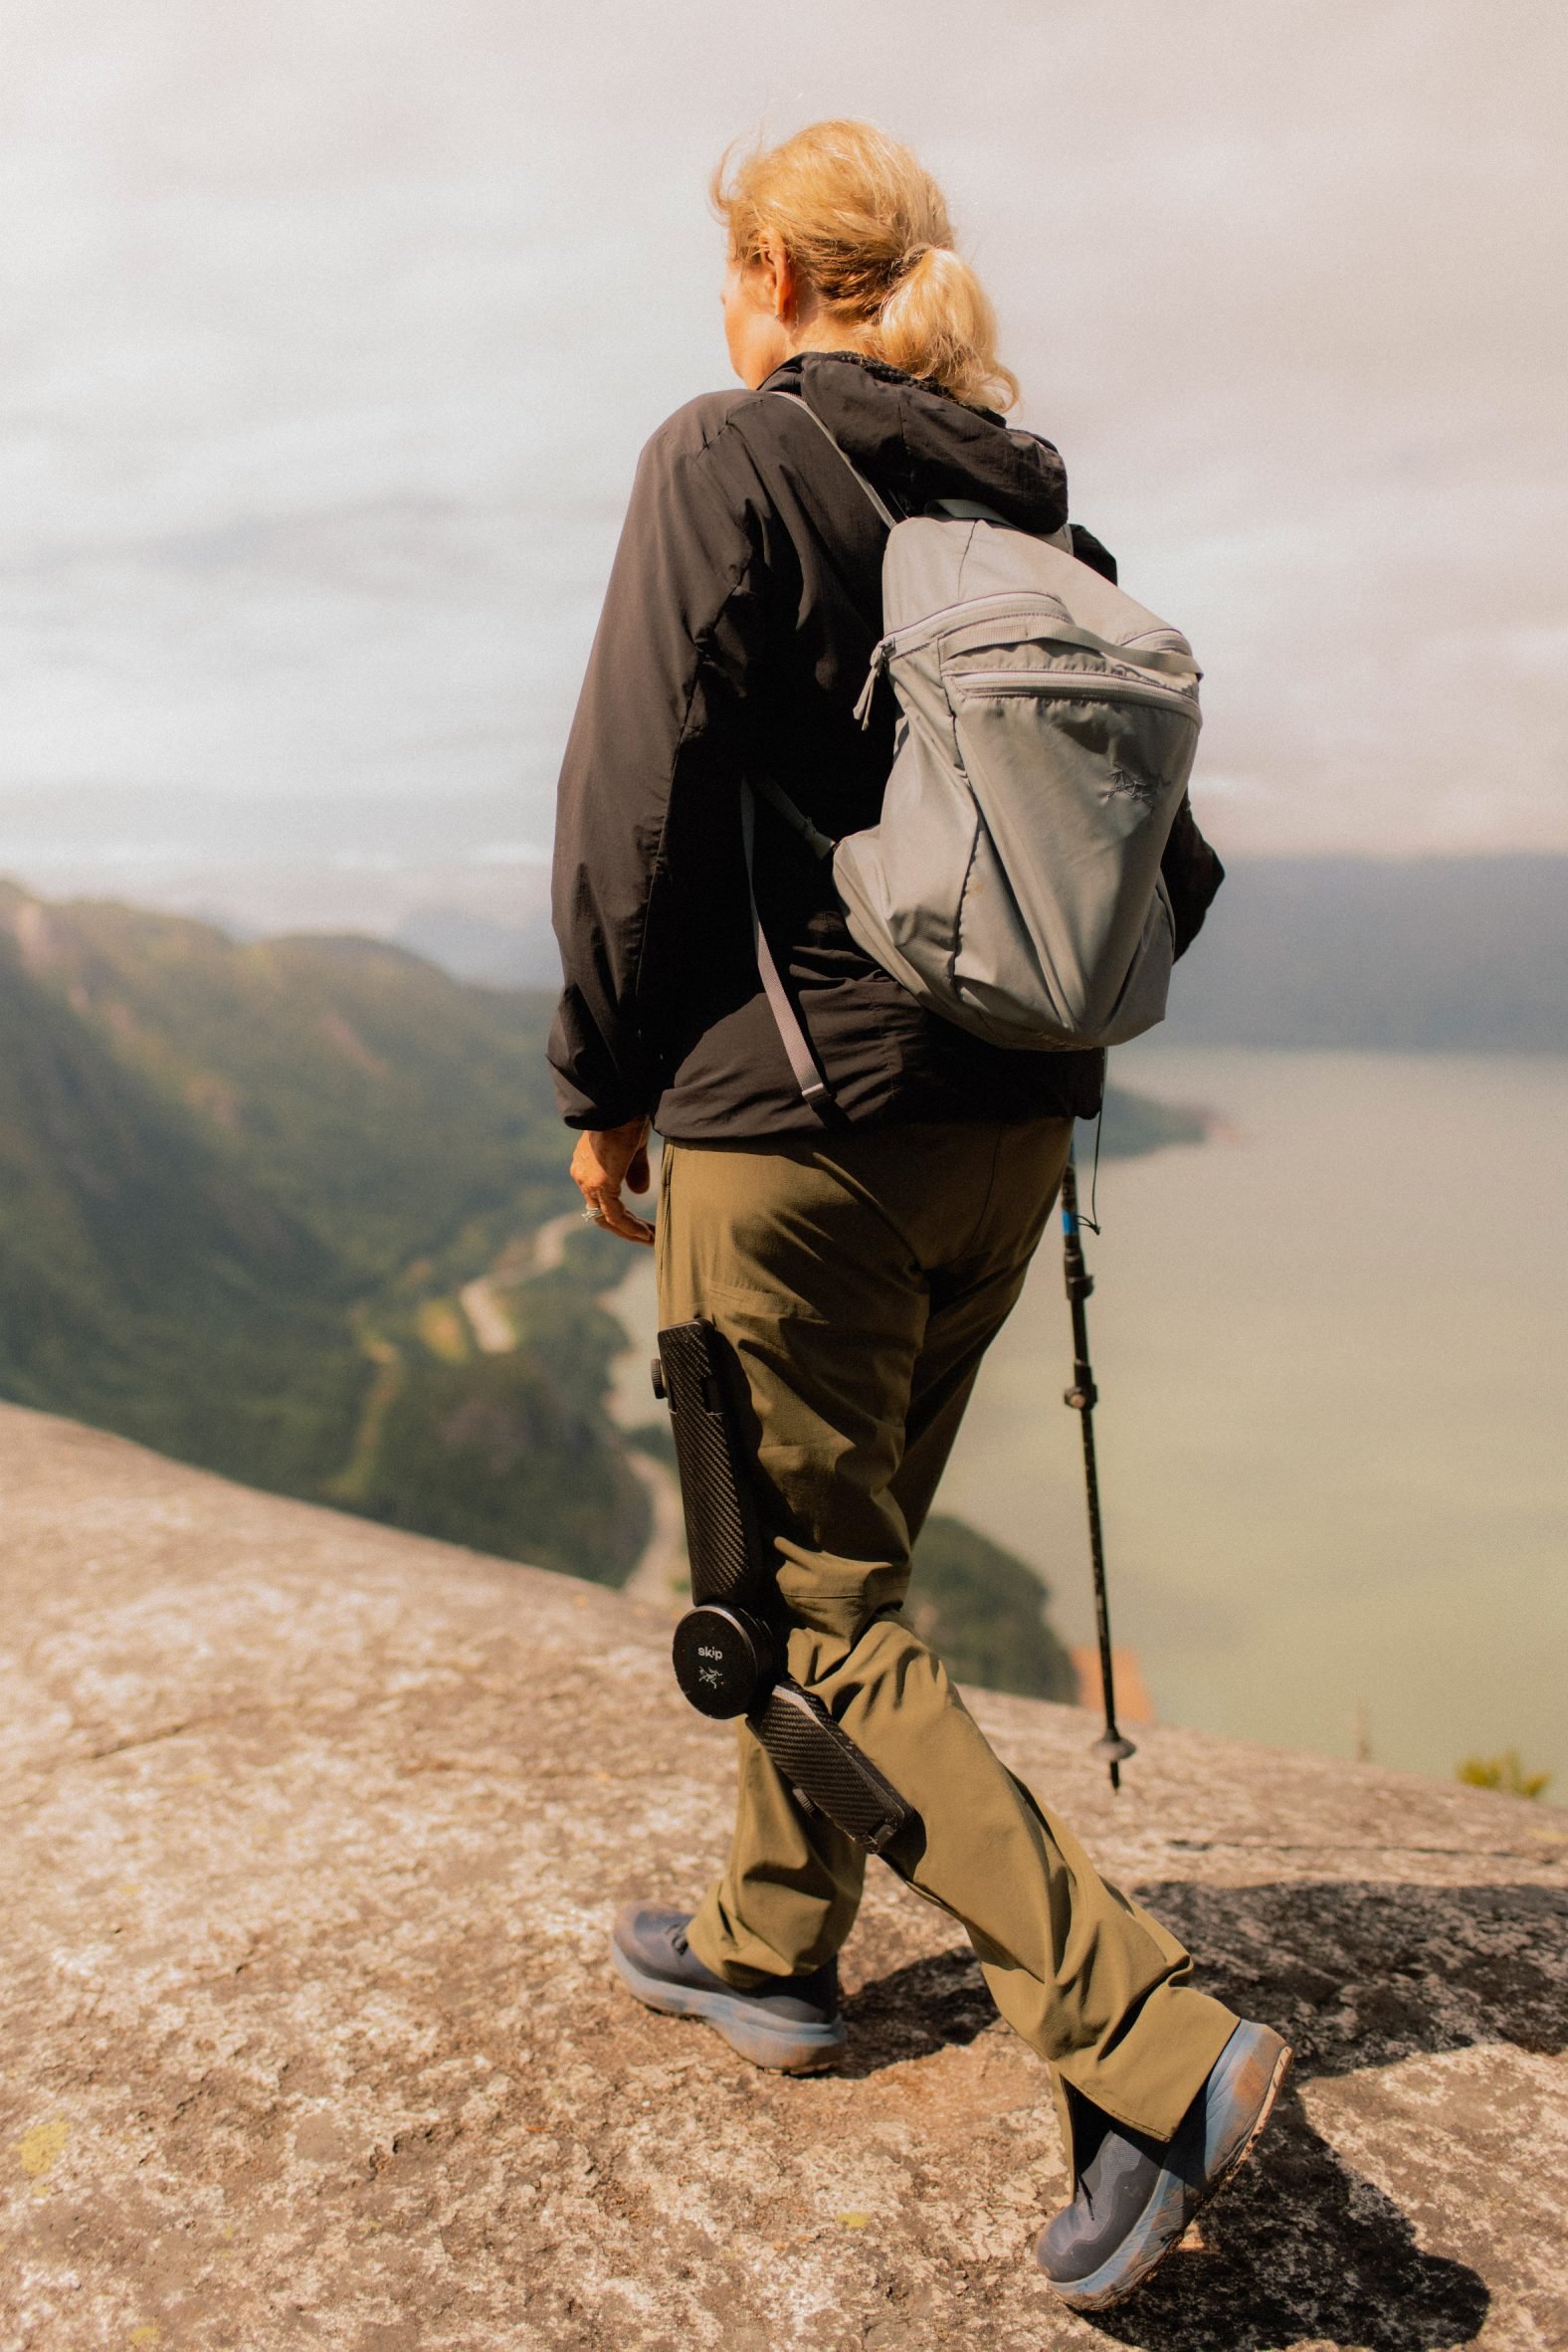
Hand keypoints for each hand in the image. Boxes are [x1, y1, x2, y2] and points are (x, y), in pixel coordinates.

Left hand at [570, 1117, 654, 1246]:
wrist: (618, 1104)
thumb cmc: (627, 1118)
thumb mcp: (633, 1148)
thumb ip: (635, 1171)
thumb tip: (639, 1192)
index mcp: (587, 1166)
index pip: (601, 1199)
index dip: (622, 1214)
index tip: (642, 1223)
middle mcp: (583, 1176)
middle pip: (602, 1214)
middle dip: (626, 1228)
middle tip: (648, 1237)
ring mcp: (588, 1181)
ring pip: (607, 1218)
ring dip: (629, 1232)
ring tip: (651, 1239)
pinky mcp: (600, 1184)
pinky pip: (614, 1215)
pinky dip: (630, 1227)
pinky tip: (646, 1234)